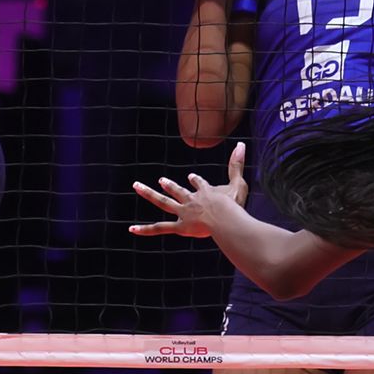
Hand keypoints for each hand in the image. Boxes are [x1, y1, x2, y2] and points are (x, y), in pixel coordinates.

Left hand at [130, 143, 250, 238]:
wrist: (225, 219)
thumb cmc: (234, 204)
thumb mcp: (238, 183)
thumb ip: (237, 164)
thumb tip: (241, 143)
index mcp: (205, 191)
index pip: (199, 185)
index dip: (196, 181)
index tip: (191, 177)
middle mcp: (191, 200)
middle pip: (178, 191)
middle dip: (169, 186)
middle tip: (161, 180)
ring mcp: (184, 213)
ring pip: (164, 202)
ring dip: (150, 194)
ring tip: (138, 186)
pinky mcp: (181, 227)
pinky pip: (160, 228)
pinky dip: (146, 229)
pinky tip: (132, 229)